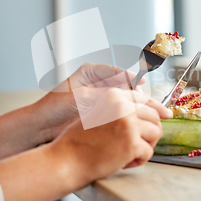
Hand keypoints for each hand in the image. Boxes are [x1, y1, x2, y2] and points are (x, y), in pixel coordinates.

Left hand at [0, 63, 149, 158]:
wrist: (40, 128)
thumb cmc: (55, 107)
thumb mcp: (83, 97)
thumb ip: (108, 93)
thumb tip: (134, 86)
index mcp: (92, 72)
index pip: (120, 72)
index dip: (134, 79)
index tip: (144, 84)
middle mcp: (99, 83)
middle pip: (127, 87)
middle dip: (143, 98)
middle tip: (160, 108)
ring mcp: (101, 98)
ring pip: (127, 101)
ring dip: (140, 109)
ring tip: (156, 116)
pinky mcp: (102, 113)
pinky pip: (121, 112)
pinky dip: (131, 117)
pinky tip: (140, 124)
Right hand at [0, 87, 171, 200]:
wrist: (66, 160)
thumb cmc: (78, 142)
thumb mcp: (97, 114)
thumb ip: (118, 110)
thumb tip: (144, 113)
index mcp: (114, 96)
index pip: (144, 99)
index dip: (157, 108)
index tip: (166, 114)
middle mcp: (123, 106)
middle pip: (154, 116)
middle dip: (150, 131)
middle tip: (138, 143)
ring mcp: (129, 124)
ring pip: (156, 133)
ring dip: (145, 145)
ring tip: (129, 154)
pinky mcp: (131, 143)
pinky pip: (149, 152)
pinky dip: (139, 160)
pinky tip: (124, 162)